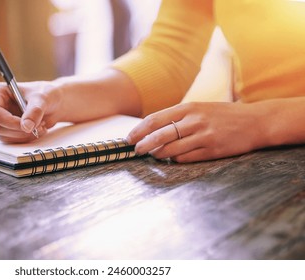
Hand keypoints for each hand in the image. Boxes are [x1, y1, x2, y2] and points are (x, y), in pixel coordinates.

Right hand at [0, 81, 61, 142]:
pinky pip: (11, 140)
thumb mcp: (42, 99)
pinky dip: (25, 138)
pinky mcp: (6, 129)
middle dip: (19, 130)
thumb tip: (26, 126)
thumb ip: (34, 111)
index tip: (27, 125)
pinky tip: (37, 130)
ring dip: (24, 136)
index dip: (10, 122)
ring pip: (4, 136)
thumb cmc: (46, 94)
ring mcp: (0, 119)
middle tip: (38, 126)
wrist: (54, 103)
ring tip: (40, 126)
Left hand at [127, 102, 263, 162]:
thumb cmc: (224, 115)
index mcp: (189, 107)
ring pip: (170, 149)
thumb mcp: (200, 108)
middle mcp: (194, 121)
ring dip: (158, 154)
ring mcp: (203, 136)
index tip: (129, 137)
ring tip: (153, 155)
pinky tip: (173, 159)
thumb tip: (153, 128)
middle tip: (135, 150)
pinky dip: (176, 160)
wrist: (256, 121)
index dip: (139, 130)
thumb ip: (179, 116)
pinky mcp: (212, 151)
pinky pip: (186, 158)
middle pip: (159, 135)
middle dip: (143, 144)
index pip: (155, 119)